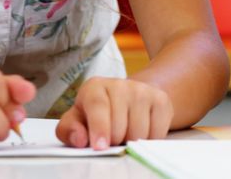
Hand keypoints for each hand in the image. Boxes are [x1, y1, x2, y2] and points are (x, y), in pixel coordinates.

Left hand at [56, 77, 172, 148]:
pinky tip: (140, 130)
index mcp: (94, 87)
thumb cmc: (97, 113)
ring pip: (139, 132)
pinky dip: (148, 139)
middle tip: (111, 139)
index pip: (98, 106)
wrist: (128, 98)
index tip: (100, 147)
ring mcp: (143, 90)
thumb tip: (80, 139)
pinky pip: (157, 132)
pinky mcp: (161, 100)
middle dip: (114, 141)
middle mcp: (120, 84)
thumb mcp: (76, 119)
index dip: (99, 128)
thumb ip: (70, 130)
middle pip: (119, 125)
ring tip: (124, 134)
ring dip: (131, 141)